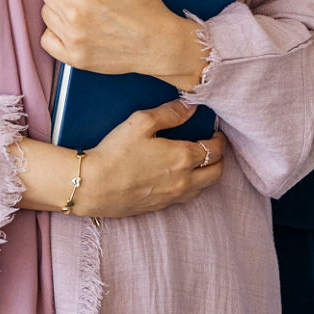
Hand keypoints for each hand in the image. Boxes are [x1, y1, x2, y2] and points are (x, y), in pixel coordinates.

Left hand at [41, 0, 207, 89]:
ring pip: (45, 12)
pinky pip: (45, 40)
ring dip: (59, 8)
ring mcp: (73, 37)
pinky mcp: (73, 57)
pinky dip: (55, 34)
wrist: (159, 45)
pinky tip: (73, 28)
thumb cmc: (146, 9)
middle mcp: (76, 13)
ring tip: (81, 9)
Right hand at [70, 101, 226, 218]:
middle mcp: (184, 181)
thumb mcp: (141, 122)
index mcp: (183, 158)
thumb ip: (170, 113)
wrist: (93, 186)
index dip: (219, 138)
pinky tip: (180, 176)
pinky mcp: (160, 207)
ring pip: (204, 188)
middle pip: (217, 172)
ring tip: (200, 160)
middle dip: (220, 157)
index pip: (215, 149)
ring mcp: (173, 197)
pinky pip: (186, 197)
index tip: (215, 131)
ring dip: (207, 173)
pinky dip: (192, 185)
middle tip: (213, 145)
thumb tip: (191, 106)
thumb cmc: (115, 152)